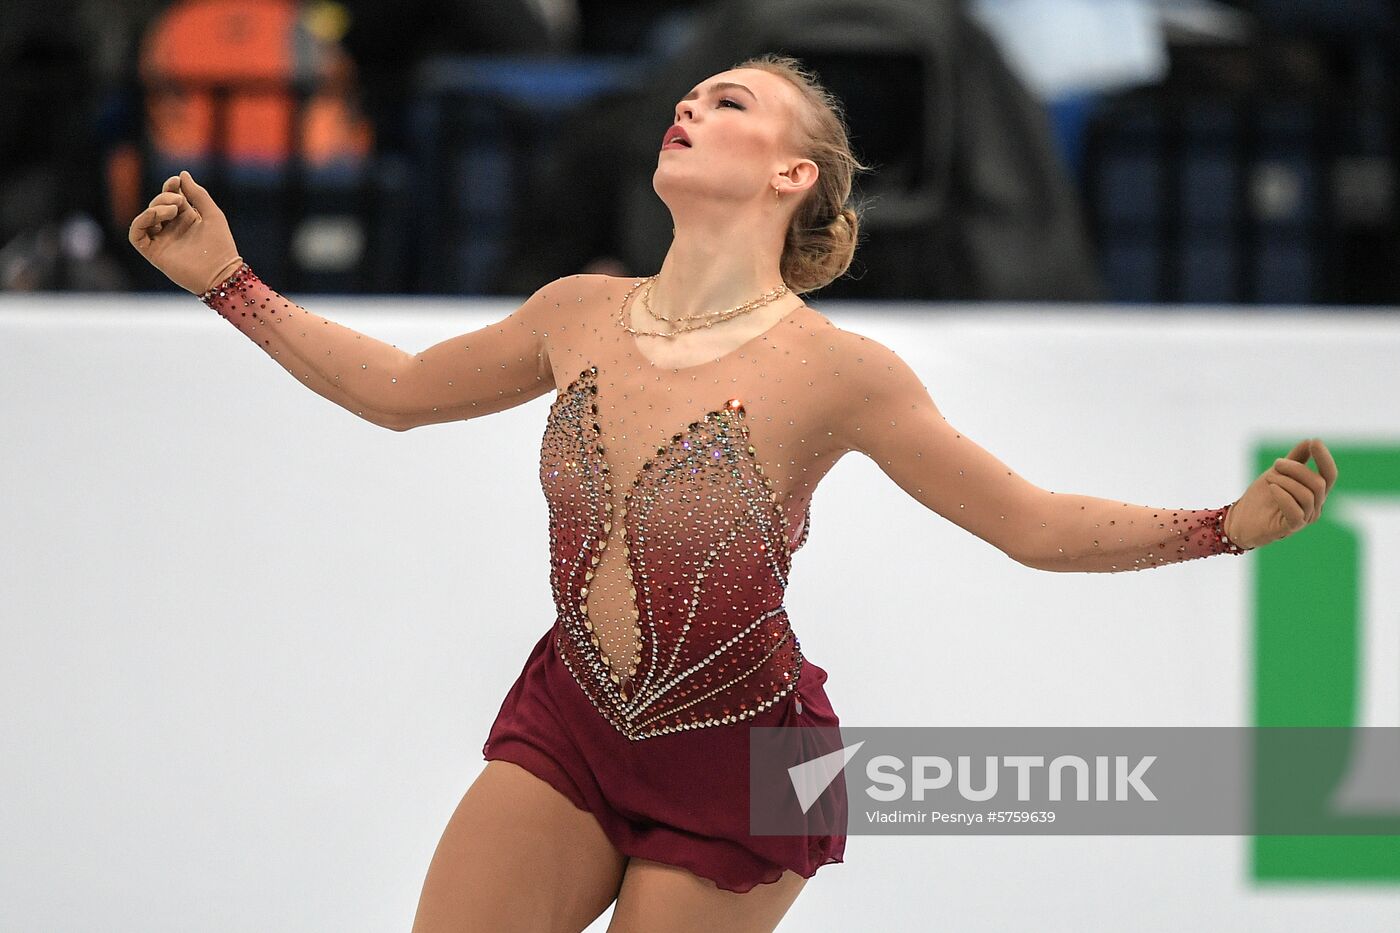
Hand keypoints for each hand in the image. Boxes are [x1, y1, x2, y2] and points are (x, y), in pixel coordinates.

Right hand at [127, 170, 243, 295]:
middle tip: (179, 202)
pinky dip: (141, 221)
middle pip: (158, 205)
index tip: (176, 181)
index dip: (171, 187)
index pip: (172, 198)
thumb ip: (197, 194)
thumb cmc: (220, 246)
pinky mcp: (153, 252)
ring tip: (173, 209)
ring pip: (146, 217)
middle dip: (165, 197)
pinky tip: (155, 215)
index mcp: (187, 219)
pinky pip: (136, 234)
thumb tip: (181, 174)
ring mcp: (162, 240)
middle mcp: (172, 229)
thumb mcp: (212, 214)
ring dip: (156, 207)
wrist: (220, 273)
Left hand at [1223, 438, 1337, 548]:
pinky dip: (1283, 497)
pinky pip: (1296, 512)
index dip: (1325, 458)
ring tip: (1269, 479)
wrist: (1239, 518)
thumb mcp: (1277, 472)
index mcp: (1314, 492)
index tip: (1315, 441)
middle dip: (1296, 469)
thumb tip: (1310, 441)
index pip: (1329, 475)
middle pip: (1318, 483)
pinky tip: (1272, 489)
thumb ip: (1295, 459)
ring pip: (1307, 496)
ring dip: (1286, 482)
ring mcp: (1304, 518)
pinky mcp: (1291, 528)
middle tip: (1276, 464)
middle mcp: (1315, 506)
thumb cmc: (1261, 497)